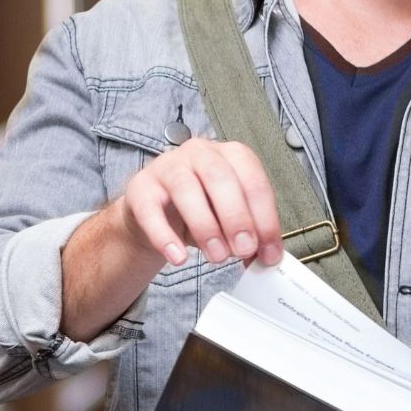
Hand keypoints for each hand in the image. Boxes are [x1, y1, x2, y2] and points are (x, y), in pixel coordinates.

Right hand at [116, 138, 283, 267]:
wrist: (156, 212)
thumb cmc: (201, 209)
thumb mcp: (230, 220)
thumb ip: (250, 235)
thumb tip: (267, 258)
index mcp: (231, 155)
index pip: (253, 181)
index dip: (265, 218)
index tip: (269, 252)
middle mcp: (200, 152)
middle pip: (220, 177)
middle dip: (236, 217)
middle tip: (244, 249)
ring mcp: (167, 166)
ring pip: (186, 188)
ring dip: (205, 226)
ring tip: (217, 256)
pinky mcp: (140, 187)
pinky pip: (150, 209)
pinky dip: (165, 236)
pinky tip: (178, 257)